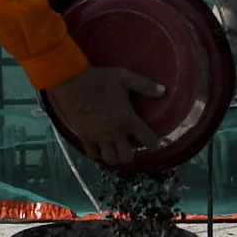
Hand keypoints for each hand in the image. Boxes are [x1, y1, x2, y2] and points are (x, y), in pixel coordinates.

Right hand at [45, 64, 166, 167]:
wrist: (73, 82)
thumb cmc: (100, 79)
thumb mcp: (125, 77)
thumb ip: (145, 85)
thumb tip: (163, 90)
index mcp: (127, 119)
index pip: (148, 140)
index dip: (154, 143)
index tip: (153, 140)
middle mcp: (114, 132)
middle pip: (127, 157)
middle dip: (131, 153)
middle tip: (130, 145)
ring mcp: (99, 136)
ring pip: (110, 159)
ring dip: (115, 156)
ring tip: (115, 148)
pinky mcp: (85, 136)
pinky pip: (92, 154)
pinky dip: (97, 153)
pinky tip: (100, 146)